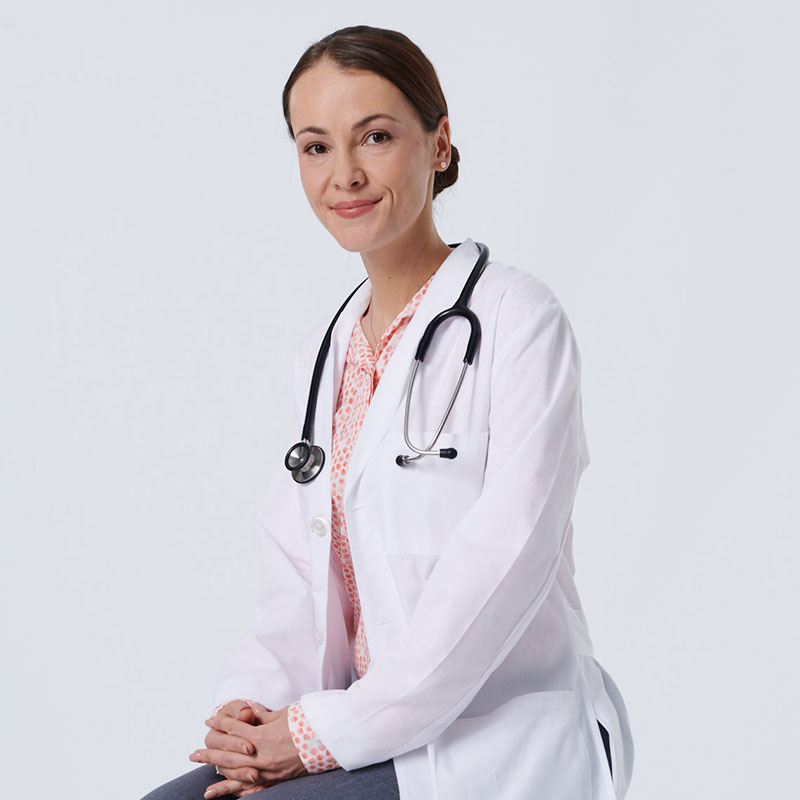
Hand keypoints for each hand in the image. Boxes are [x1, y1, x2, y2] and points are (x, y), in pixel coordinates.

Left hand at [190, 704, 307, 797]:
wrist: (329, 738)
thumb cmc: (307, 722)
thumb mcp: (284, 714)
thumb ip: (263, 716)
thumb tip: (248, 711)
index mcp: (263, 737)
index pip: (234, 730)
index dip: (220, 723)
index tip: (209, 721)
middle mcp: (262, 756)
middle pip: (230, 756)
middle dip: (210, 755)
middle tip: (193, 754)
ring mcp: (269, 771)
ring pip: (240, 778)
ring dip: (222, 784)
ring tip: (206, 792)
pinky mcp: (278, 780)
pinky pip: (256, 789)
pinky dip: (243, 794)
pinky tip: (233, 798)